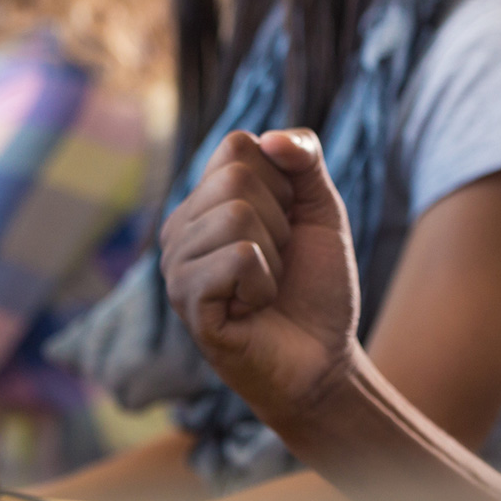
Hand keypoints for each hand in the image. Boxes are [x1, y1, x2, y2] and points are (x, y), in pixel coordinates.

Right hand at [160, 129, 362, 427]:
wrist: (324, 362)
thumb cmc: (316, 287)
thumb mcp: (321, 209)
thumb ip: (304, 159)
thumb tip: (271, 138)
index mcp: (205, 200)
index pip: (238, 145)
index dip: (283, 183)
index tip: (287, 225)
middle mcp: (180, 227)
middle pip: (237, 177)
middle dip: (280, 223)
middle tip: (277, 264)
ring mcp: (176, 264)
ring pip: (237, 216)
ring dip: (274, 259)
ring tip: (264, 289)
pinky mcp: (186, 300)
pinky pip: (238, 258)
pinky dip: (265, 285)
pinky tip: (252, 310)